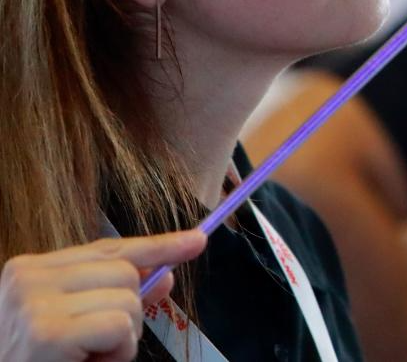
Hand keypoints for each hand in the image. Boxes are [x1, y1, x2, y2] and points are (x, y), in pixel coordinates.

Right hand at [0, 230, 206, 361]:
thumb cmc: (44, 361)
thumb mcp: (79, 324)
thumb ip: (116, 297)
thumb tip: (166, 277)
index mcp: (30, 269)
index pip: (108, 248)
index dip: (157, 247)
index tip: (196, 240)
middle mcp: (27, 278)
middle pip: (125, 272)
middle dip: (127, 312)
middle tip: (93, 345)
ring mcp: (34, 303)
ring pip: (128, 298)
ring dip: (122, 338)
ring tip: (86, 356)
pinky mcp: (48, 332)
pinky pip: (119, 326)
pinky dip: (117, 352)